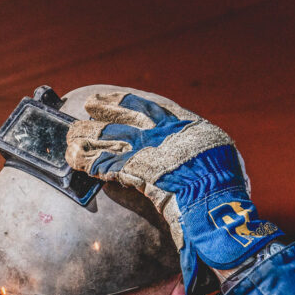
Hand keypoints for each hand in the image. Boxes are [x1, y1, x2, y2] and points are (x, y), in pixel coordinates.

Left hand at [65, 90, 279, 293]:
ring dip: (87, 137)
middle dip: (105, 110)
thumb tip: (197, 149)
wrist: (215, 197)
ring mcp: (145, 149)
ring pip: (108, 137)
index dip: (127, 101)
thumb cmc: (223, 182)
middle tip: (88, 105)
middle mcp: (162, 131)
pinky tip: (76, 162)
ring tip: (71, 138)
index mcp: (183, 125)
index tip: (113, 97)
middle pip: (125, 114)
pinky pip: (105, 164)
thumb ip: (199, 148)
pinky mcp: (132, 170)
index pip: (150, 107)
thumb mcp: (218, 154)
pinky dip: (89, 163)